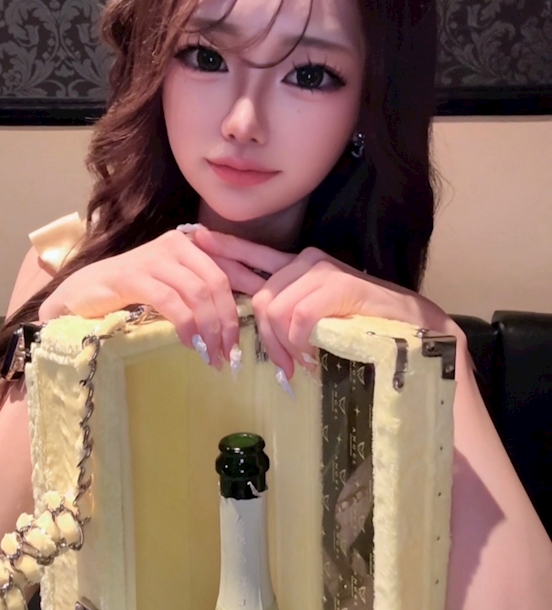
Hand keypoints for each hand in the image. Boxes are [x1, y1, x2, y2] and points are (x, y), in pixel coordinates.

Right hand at [38, 230, 265, 366]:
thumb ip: (205, 295)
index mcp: (194, 244)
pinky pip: (171, 301)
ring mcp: (155, 256)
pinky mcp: (134, 275)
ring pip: (198, 292)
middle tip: (233, 353)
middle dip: (230, 321)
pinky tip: (191, 345)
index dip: (259, 286)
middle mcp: (178, 243)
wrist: (81, 294)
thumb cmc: (133, 296)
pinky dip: (186, 326)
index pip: (236, 260)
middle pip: (220, 281)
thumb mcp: (176, 290)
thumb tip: (243, 320)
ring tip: (214, 356)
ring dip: (210, 329)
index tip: (274, 317)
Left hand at [192, 228, 456, 377]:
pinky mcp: (338, 284)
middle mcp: (307, 262)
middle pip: (260, 300)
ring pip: (277, 310)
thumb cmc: (365, 329)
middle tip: (283, 370)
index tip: (196, 240)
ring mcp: (322, 270)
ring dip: (285, 347)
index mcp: (298, 269)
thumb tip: (260, 335)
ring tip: (302, 367)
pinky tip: (314, 358)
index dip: (225, 249)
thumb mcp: (317, 323)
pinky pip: (300, 317)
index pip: (254, 255)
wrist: (413, 329)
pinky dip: (302, 343)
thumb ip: (288, 320)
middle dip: (266, 341)